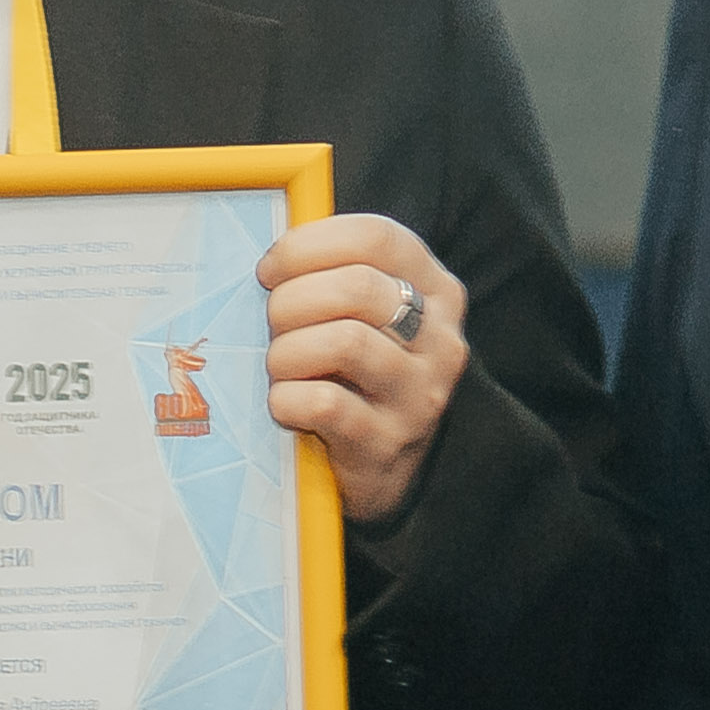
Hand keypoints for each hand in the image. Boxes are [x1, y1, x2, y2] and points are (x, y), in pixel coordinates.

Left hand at [261, 213, 466, 527]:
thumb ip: (337, 276)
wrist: (385, 471)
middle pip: (357, 288)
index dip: (311, 244)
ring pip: (344, 343)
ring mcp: (420, 395)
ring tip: (278, 367)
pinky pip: (325, 404)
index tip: (271, 269)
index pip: (377, 238)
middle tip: (271, 324)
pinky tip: (283, 404)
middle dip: (292, 300)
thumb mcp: (368, 319)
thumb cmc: (358, 377)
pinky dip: (287, 399)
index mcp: (437, 291)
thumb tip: (270, 251)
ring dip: (288, 351)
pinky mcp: (388, 443)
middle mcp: (440, 340)